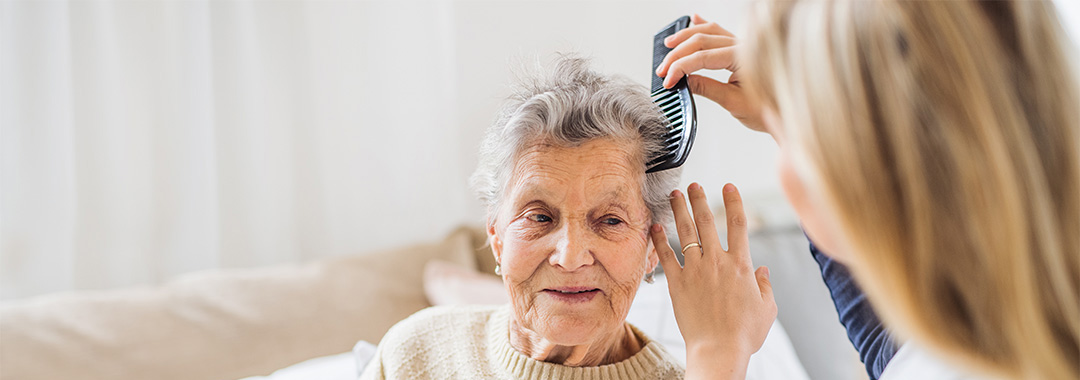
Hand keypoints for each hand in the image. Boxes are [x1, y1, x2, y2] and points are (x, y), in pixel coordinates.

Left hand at [650, 183, 776, 379]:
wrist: (719, 350)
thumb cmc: (744, 334)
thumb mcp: (767, 308)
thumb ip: (765, 286)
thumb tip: (763, 271)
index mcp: (741, 265)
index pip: (738, 223)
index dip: (733, 201)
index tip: (728, 186)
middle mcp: (717, 262)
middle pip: (707, 220)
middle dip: (700, 198)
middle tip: (694, 185)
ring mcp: (695, 270)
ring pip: (686, 232)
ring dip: (679, 210)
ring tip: (674, 194)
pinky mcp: (677, 283)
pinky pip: (666, 255)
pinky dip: (659, 239)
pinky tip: (655, 226)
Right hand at [655, 14, 765, 132]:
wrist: (786, 112)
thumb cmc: (768, 109)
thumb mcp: (734, 103)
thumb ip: (708, 89)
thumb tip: (684, 81)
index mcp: (742, 58)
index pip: (702, 57)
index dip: (680, 68)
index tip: (668, 80)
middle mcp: (742, 46)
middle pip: (701, 41)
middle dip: (677, 54)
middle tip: (662, 70)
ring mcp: (741, 45)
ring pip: (709, 31)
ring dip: (686, 36)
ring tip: (669, 45)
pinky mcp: (740, 49)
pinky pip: (720, 31)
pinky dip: (704, 25)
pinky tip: (694, 20)